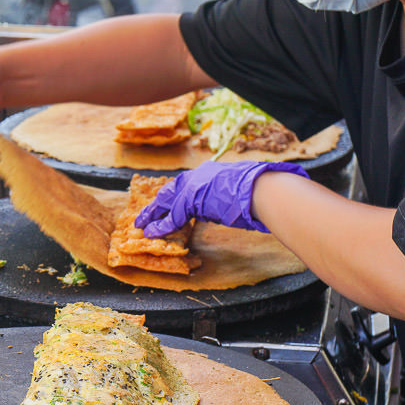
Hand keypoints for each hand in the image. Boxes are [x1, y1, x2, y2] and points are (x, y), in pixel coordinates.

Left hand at [134, 161, 309, 236]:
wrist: (264, 190)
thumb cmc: (261, 193)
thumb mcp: (238, 192)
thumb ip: (224, 198)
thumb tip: (222, 209)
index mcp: (212, 172)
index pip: (186, 184)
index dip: (174, 196)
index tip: (165, 204)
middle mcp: (200, 175)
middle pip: (171, 189)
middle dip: (158, 203)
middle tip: (145, 215)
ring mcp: (195, 185)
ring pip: (167, 200)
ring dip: (153, 214)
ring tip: (141, 225)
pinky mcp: (192, 198)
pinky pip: (172, 215)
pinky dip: (162, 225)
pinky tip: (152, 232)